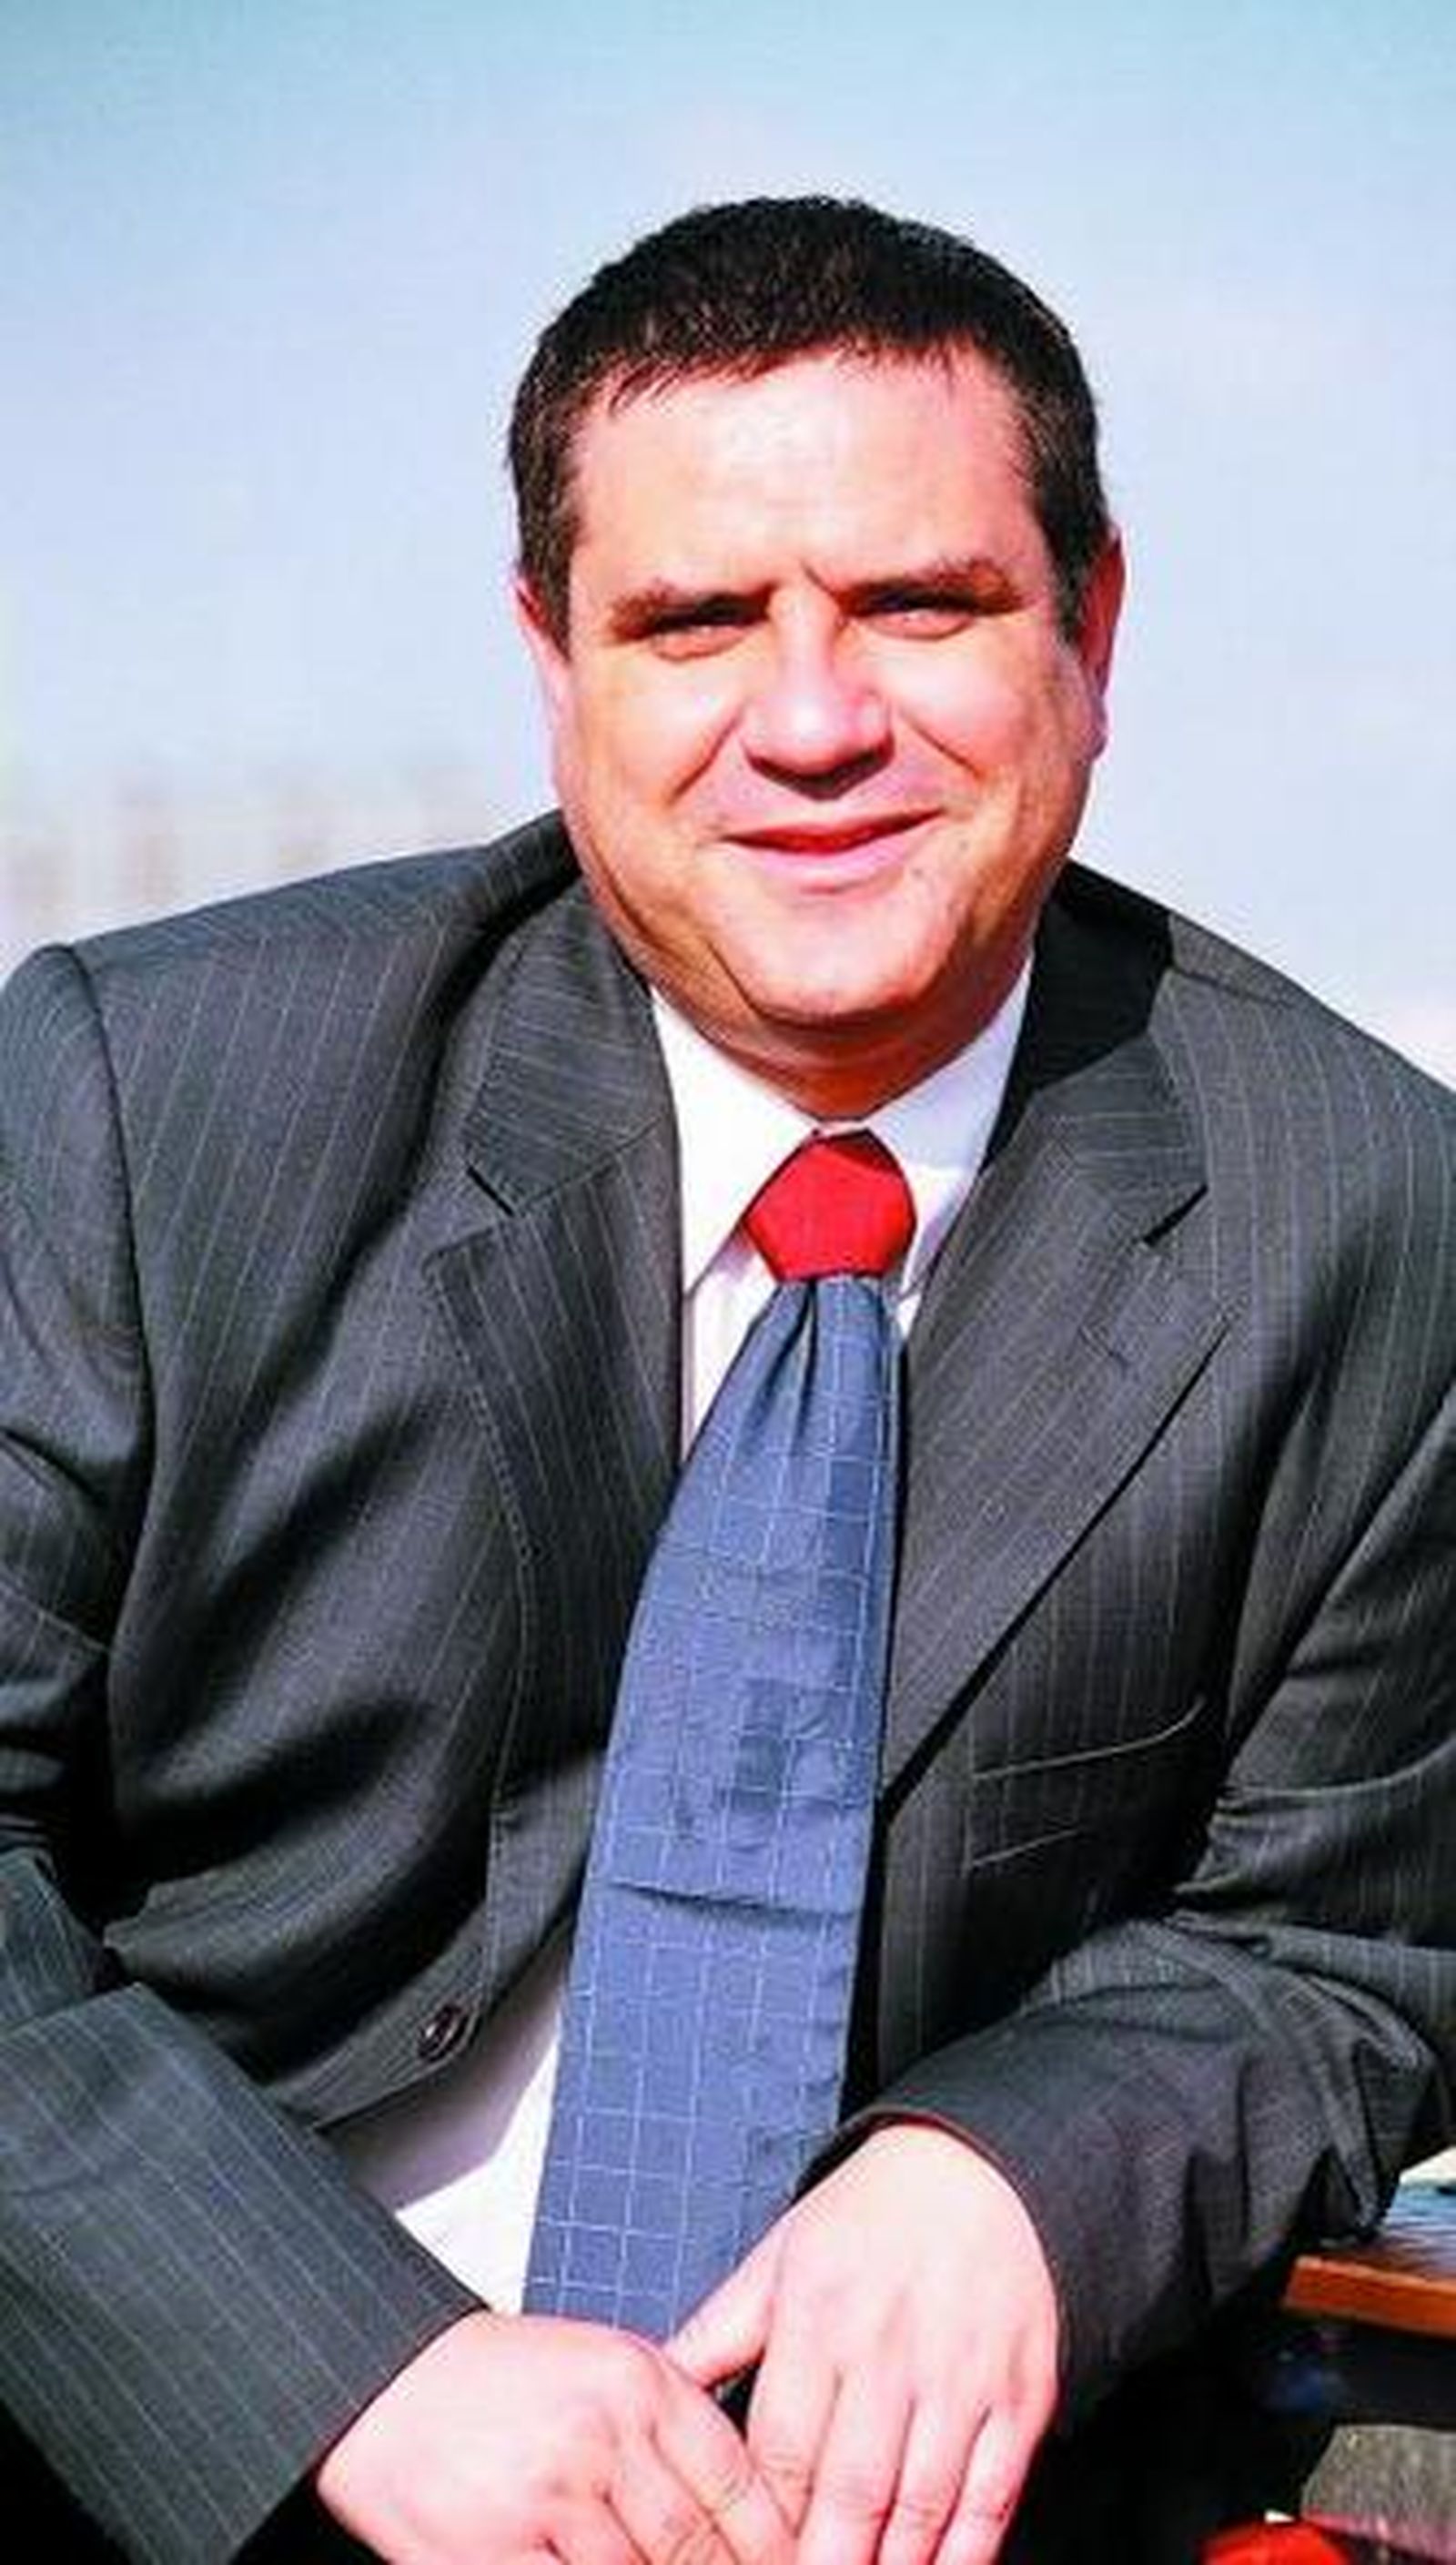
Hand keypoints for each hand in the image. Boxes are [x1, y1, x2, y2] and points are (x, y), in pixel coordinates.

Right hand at [314, 2308, 794, 2564]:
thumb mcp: (601, 2369)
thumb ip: (670, 2427)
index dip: (776, 2545)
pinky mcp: (499, 2551)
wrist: (387, 2384)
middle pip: (699, 2544)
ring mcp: (551, 2497)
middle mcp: (604, 2436)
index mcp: (639, 2382)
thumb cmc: (495, 2380)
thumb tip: (741, 2509)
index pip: (739, 2482)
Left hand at [668, 2124, 1058, 2564]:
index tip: (744, 2559)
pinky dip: (965, 2552)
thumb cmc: (868, 2221)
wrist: (982, 2171)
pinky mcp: (1020, 2395)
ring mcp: (961, 2376)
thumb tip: (648, 2388)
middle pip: (850, 2490)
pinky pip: (992, 2495)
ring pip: (921, 2505)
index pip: (781, 2449)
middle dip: (824, 2562)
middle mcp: (890, 2349)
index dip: (764, 2524)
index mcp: (818, 2315)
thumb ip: (716, 2333)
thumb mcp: (780, 2258)